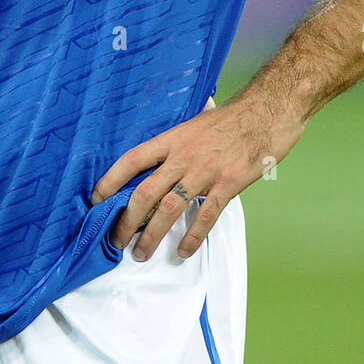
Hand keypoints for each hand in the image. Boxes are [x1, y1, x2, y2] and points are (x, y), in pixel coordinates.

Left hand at [91, 93, 306, 261]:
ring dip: (152, 234)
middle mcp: (184, 156)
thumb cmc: (233, 116)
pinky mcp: (228, 184)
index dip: (110, 180)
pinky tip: (183, 251)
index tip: (95, 199)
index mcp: (173, 138)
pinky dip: (192, 237)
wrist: (268, 110)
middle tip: (116, 240)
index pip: (133, 159)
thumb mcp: (197, 121)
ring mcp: (205, 171)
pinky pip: (205, 216)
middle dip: (126, 220)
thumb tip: (161, 154)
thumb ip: (178, 141)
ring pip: (170, 208)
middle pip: (145, 191)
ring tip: (141, 252)